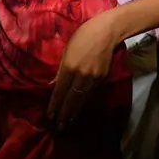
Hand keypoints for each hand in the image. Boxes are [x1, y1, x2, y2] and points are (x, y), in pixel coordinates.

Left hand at [47, 13, 118, 129]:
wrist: (108, 31)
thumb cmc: (83, 35)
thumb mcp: (67, 50)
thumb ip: (61, 70)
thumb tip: (53, 86)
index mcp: (70, 67)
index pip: (60, 92)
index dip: (54, 105)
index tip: (49, 116)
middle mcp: (81, 76)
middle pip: (71, 100)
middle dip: (64, 115)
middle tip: (58, 128)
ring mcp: (93, 78)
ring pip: (81, 99)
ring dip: (74, 112)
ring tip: (68, 123)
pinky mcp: (102, 78)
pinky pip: (89, 93)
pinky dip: (83, 102)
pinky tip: (79, 108)